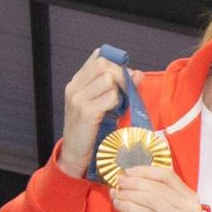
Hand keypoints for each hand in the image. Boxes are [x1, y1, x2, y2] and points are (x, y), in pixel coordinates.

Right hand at [57, 50, 126, 170]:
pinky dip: (116, 103)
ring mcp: (78, 99)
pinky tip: (113, 112)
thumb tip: (137, 73)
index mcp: (76, 82)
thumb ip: (111, 86)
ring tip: (116, 104)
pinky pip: (110, 97)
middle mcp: (74, 87)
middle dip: (120, 75)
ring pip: (108, 79)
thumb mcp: (96, 103)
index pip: (98, 58)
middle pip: (103, 65)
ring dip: (118, 91)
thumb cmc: (88, 128)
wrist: (75, 153)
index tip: (125, 76)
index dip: (116, 64)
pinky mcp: (86, 112)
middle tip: (125, 91)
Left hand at [104, 163, 199, 211]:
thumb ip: (154, 200)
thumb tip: (127, 186)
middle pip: (157, 186)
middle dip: (134, 182)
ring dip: (129, 194)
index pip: (168, 176)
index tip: (129, 172)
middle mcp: (189, 207)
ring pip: (150, 199)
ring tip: (116, 193)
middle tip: (118, 181)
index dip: (146, 171)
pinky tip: (119, 205)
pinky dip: (129, 207)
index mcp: (190, 198)